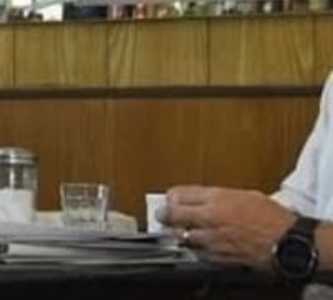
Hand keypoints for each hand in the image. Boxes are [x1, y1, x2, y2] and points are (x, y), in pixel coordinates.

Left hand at [160, 185, 293, 268]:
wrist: (287, 241)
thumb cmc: (273, 217)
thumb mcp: (246, 195)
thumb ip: (221, 197)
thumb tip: (205, 199)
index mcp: (217, 197)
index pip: (179, 194)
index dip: (171, 197)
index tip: (170, 199)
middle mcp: (210, 216)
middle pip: (172, 214)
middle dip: (164, 214)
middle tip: (161, 215)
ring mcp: (212, 237)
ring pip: (181, 235)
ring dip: (177, 233)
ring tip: (176, 231)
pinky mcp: (217, 256)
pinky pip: (196, 252)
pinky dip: (193, 249)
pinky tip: (195, 246)